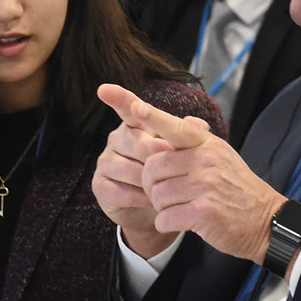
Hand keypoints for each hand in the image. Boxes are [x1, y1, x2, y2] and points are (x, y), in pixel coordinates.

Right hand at [93, 84, 180, 257]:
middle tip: (177, 171)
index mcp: (134, 125)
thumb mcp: (181, 153)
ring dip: (153, 183)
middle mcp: (116, 139)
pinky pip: (123, 191)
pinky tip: (152, 201)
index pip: (126, 108)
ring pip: (131, 169)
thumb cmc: (170, 174)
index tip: (104, 89)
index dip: (118, 99)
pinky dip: (142, 198)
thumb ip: (190, 135)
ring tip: (167, 190)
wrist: (156, 211)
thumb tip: (200, 124)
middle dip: (159, 160)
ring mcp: (104, 162)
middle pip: (138, 143)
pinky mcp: (99, 186)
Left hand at [129, 90, 286, 265]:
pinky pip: (164, 217)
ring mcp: (205, 186)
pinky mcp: (203, 212)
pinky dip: (165, 223)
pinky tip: (179, 222)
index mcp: (207, 143)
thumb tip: (155, 138)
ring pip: (156, 194)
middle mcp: (206, 160)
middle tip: (166, 194)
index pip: (175, 126)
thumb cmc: (236, 187)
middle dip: (151, 184)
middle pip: (153, 167)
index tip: (133, 106)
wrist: (266, 220)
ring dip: (160, 207)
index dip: (151, 116)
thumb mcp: (220, 156)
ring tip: (178, 208)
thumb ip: (190, 143)